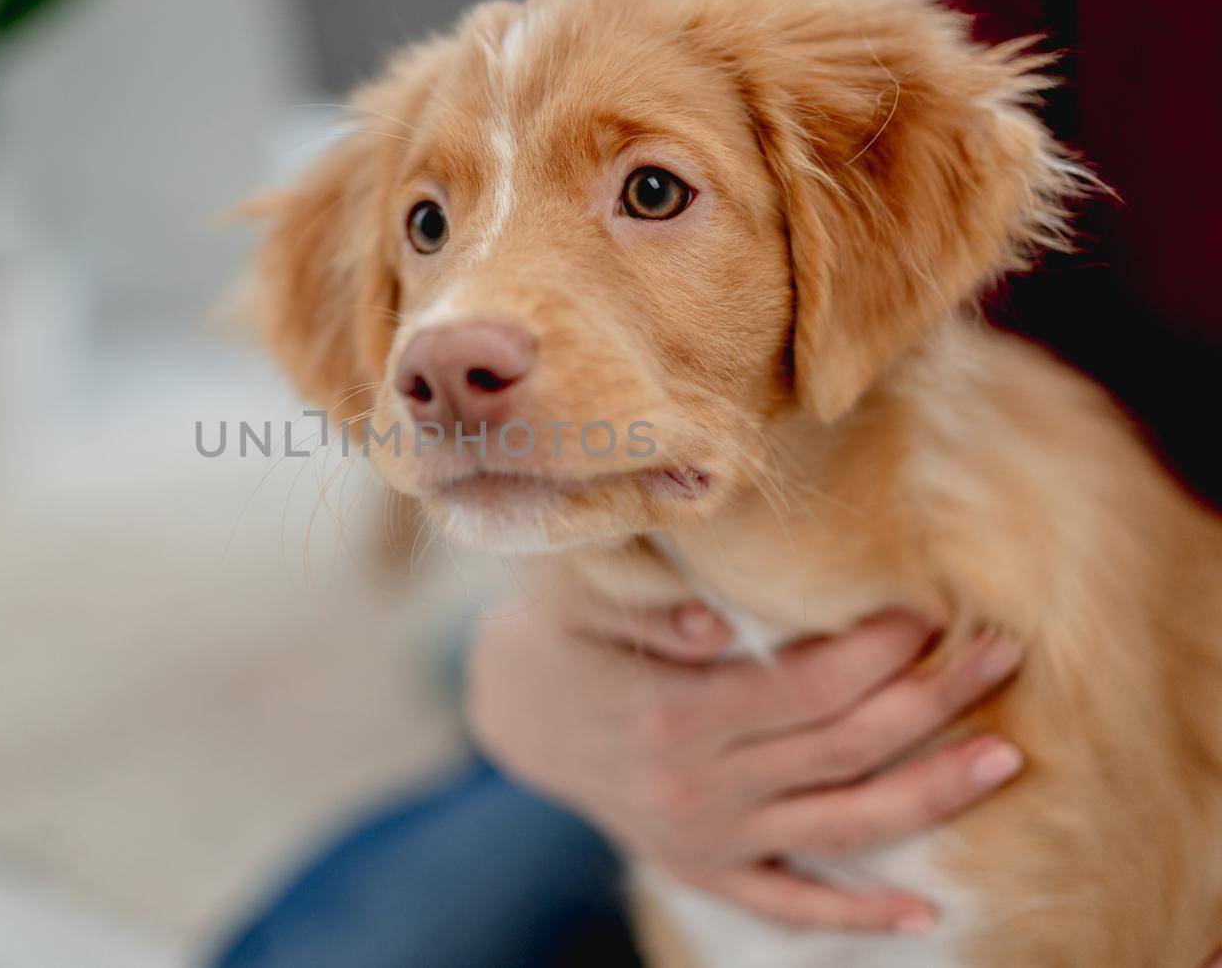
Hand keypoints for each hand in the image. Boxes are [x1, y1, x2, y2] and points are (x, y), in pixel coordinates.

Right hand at [465, 592, 1023, 933]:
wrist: (513, 709)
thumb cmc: (559, 634)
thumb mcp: (582, 602)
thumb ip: (648, 613)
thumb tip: (714, 627)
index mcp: (671, 714)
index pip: (805, 688)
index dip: (877, 653)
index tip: (930, 612)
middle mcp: (696, 786)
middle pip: (843, 749)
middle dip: (933, 701)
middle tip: (1002, 656)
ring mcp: (704, 837)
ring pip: (840, 827)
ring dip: (931, 795)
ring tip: (1005, 757)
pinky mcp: (701, 868)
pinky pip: (788, 904)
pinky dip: (854, 916)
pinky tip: (921, 913)